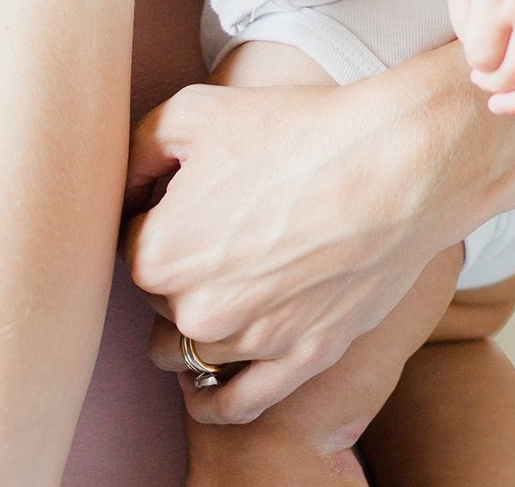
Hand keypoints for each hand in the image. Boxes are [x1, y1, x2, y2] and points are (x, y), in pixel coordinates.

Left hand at [122, 77, 446, 423]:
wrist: (392, 164)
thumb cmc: (296, 130)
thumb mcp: (196, 110)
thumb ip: (136, 150)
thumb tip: (122, 187)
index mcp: (160, 252)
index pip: (130, 245)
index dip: (157, 214)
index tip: (187, 194)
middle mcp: (196, 309)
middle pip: (161, 298)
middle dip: (179, 268)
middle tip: (221, 226)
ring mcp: (250, 342)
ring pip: (191, 351)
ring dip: (194, 327)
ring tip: (218, 293)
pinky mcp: (300, 358)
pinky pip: (238, 404)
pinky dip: (215, 402)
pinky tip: (205, 391)